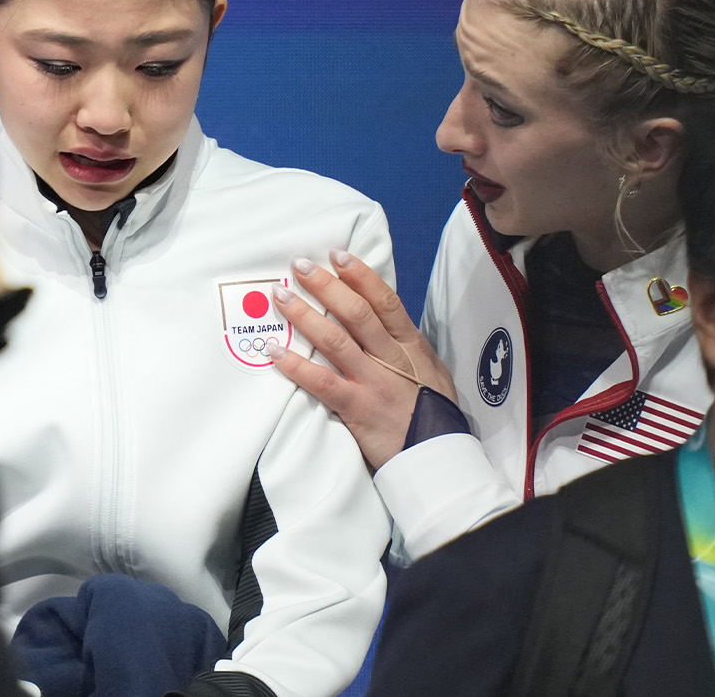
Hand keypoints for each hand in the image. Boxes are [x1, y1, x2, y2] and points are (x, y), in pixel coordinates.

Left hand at [266, 249, 457, 469]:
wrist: (440, 459)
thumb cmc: (434, 417)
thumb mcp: (431, 373)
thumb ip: (407, 349)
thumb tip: (387, 327)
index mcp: (412, 347)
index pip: (385, 302)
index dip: (360, 276)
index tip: (338, 255)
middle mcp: (392, 358)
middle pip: (356, 313)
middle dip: (326, 285)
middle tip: (300, 265)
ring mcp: (374, 382)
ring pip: (335, 339)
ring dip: (305, 315)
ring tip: (281, 296)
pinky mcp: (358, 408)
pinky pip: (322, 382)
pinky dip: (295, 365)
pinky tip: (274, 351)